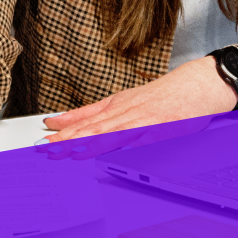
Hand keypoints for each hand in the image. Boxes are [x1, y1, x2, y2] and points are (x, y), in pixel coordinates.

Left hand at [40, 56, 235, 151]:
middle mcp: (124, 112)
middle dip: (69, 140)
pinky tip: (115, 149)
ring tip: (72, 152)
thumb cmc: (157, 97)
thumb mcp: (118, 101)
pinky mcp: (161, 126)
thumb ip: (87, 113)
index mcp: (113, 107)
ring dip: (91, 142)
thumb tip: (56, 120)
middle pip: (93, 128)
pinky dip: (126, 143)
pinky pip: (142, 137)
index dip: (63, 133)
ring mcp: (142, 119)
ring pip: (113, 132)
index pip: (83, 122)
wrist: (193, 86)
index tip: (44, 141)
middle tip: (48, 149)